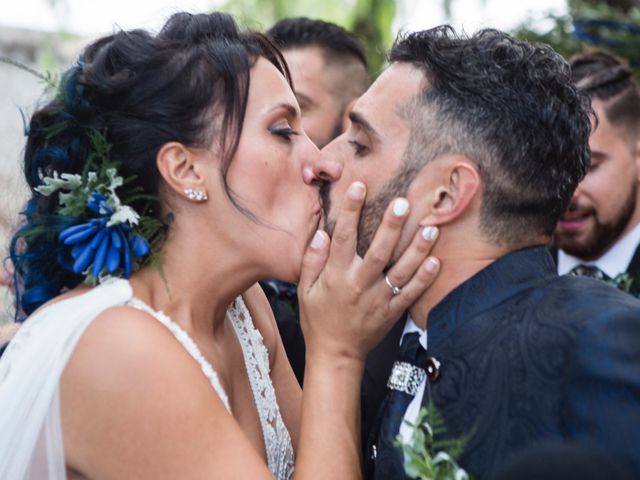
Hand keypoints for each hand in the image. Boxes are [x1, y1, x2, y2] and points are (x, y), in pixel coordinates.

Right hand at [298, 181, 439, 362]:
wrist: (335, 355)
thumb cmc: (318, 319)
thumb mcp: (305, 290)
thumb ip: (312, 261)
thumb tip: (322, 233)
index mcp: (337, 276)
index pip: (344, 238)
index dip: (350, 211)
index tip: (358, 187)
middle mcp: (359, 285)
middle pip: (379, 252)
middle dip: (391, 226)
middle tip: (404, 202)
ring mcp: (378, 300)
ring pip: (401, 271)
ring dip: (417, 249)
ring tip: (431, 227)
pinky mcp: (392, 312)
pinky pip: (411, 294)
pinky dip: (424, 278)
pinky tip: (436, 260)